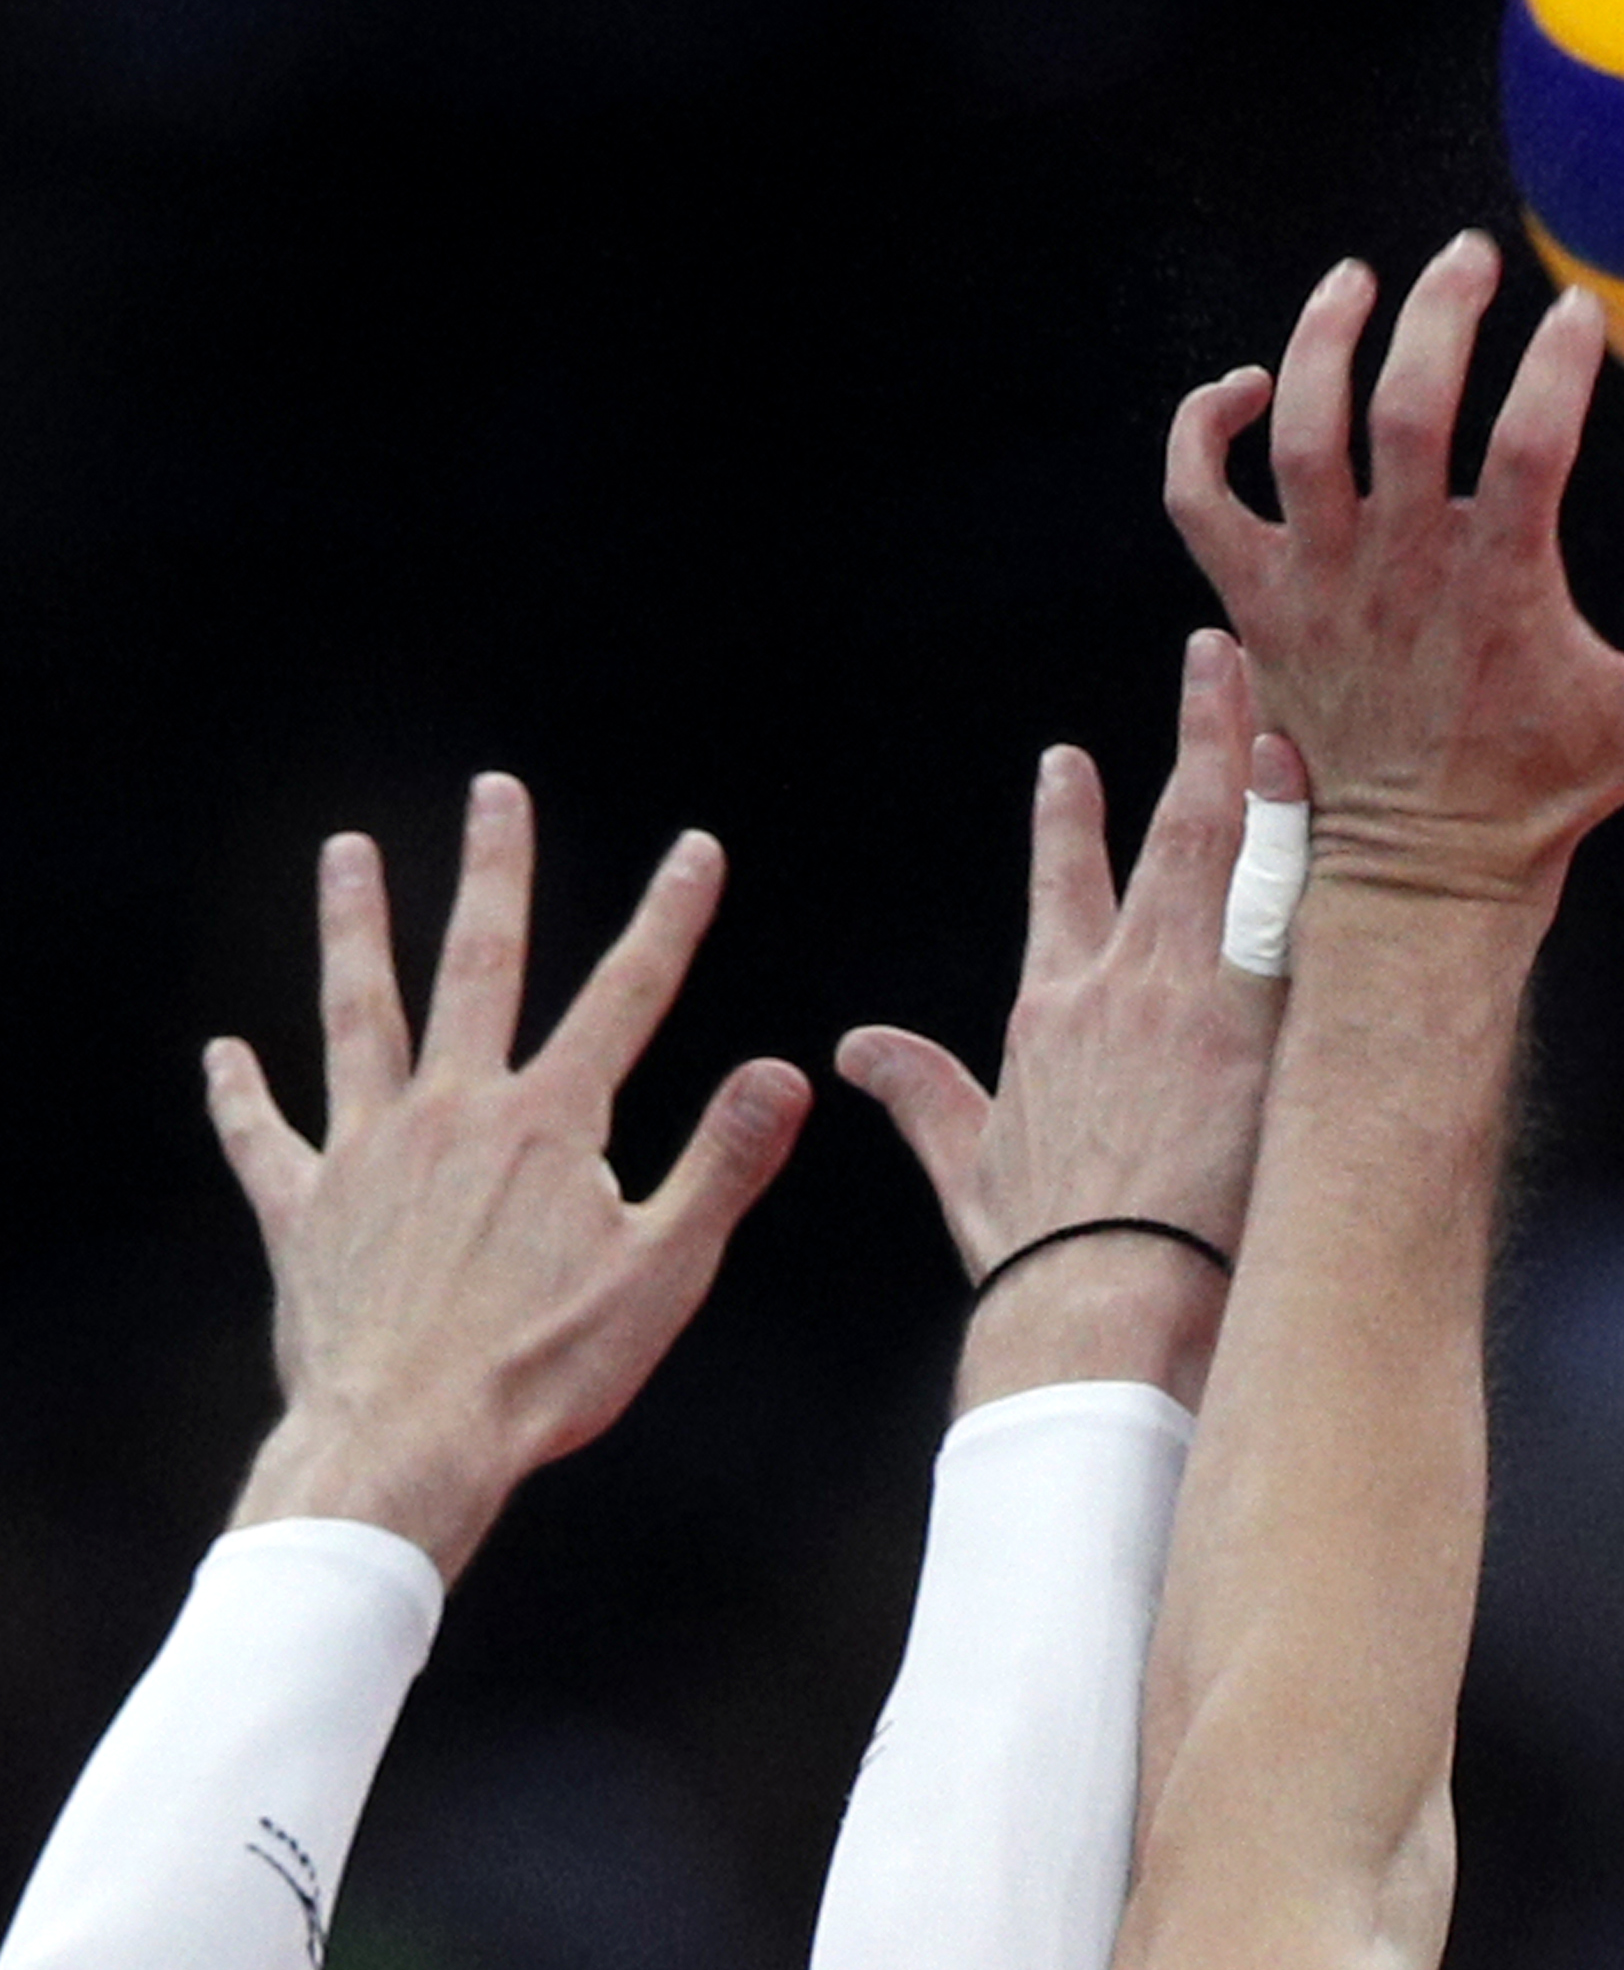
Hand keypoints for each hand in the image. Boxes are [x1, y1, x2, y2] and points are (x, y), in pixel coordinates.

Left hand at [214, 776, 810, 1579]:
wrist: (404, 1446)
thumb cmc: (545, 1371)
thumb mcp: (667, 1269)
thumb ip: (723, 1161)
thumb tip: (786, 1070)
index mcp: (550, 1125)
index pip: (627, 995)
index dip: (669, 917)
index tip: (695, 848)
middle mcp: (453, 1114)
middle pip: (477, 966)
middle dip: (493, 872)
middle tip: (493, 791)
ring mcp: (367, 1156)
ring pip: (359, 1016)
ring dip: (355, 928)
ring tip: (347, 852)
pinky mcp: (303, 1213)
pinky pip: (263, 1139)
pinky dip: (241, 1095)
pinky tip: (224, 1054)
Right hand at [837, 629, 1293, 1407]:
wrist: (1107, 1303)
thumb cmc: (1047, 1255)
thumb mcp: (967, 1165)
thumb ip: (921, 1095)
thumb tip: (857, 1049)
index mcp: (1054, 1011)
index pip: (1059, 885)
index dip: (1064, 819)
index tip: (1069, 761)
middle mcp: (1127, 980)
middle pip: (1169, 827)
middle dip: (1193, 732)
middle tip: (1214, 660)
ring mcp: (1202, 992)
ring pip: (1237, 840)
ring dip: (1257, 752)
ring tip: (1279, 684)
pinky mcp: (1268, 1020)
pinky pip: (1304, 908)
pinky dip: (1317, 839)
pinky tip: (1339, 783)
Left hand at [1162, 239, 1623, 910]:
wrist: (1422, 871)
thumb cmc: (1552, 787)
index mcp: (1502, 585)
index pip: (1533, 440)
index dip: (1558, 362)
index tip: (1579, 312)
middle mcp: (1400, 571)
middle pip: (1405, 406)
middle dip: (1438, 313)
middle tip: (1469, 258)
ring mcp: (1317, 584)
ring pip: (1298, 430)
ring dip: (1321, 340)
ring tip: (1358, 281)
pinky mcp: (1258, 604)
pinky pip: (1199, 497)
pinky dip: (1205, 429)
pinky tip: (1253, 385)